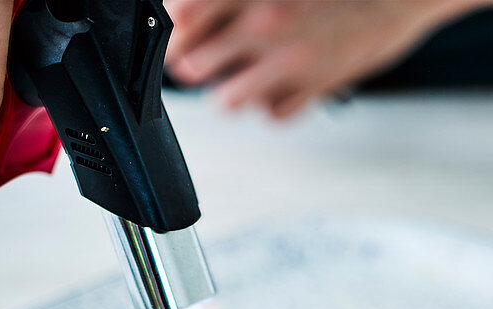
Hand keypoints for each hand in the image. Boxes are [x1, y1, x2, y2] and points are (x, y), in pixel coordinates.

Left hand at [164, 0, 471, 118]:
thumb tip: (193, 9)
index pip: (184, 16)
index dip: (177, 29)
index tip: (180, 32)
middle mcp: (266, 24)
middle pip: (196, 65)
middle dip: (197, 64)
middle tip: (203, 60)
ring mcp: (290, 61)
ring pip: (229, 100)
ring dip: (230, 92)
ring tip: (241, 80)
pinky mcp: (315, 88)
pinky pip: (274, 115)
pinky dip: (273, 106)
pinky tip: (281, 89)